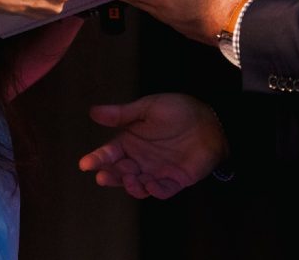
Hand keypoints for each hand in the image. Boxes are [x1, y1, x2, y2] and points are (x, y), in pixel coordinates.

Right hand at [79, 93, 227, 198]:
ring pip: (137, 185)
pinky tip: (150, 185)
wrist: (212, 120)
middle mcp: (140, 159)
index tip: (86, 164)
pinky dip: (155, 191)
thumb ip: (122, 113)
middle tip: (104, 176)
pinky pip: (161, 191)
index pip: (109, 153)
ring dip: (131, 185)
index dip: (97, 159)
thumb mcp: (149, 107)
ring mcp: (156, 171)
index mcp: (131, 141)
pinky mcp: (174, 181)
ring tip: (130, 179)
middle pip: (120, 172)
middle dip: (111, 176)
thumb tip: (93, 111)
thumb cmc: (179, 111)